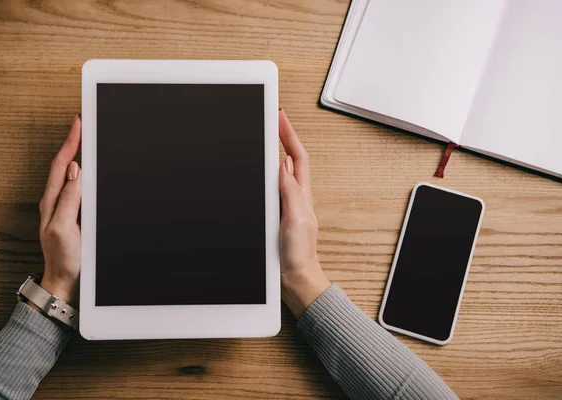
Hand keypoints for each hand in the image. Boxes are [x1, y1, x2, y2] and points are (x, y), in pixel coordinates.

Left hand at [38, 115, 81, 306]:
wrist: (66, 281)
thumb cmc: (64, 259)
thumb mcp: (64, 228)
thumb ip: (69, 199)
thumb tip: (75, 171)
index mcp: (52, 201)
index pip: (62, 164)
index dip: (71, 142)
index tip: (80, 123)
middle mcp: (57, 201)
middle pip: (65, 164)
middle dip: (75, 141)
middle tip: (85, 123)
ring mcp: (65, 207)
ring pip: (72, 174)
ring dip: (80, 154)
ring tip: (87, 138)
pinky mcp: (75, 214)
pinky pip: (80, 187)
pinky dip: (86, 172)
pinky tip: (93, 169)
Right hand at [279, 109, 330, 318]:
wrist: (295, 278)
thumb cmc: (299, 253)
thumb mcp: (296, 218)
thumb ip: (289, 191)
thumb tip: (282, 165)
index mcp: (302, 195)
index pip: (297, 157)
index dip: (289, 135)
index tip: (279, 118)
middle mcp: (295, 197)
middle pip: (289, 160)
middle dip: (282, 138)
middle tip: (271, 121)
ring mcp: (285, 206)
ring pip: (279, 174)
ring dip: (274, 154)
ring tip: (267, 137)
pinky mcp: (276, 217)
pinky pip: (270, 191)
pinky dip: (265, 176)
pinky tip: (259, 173)